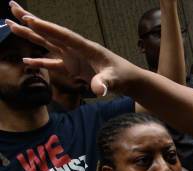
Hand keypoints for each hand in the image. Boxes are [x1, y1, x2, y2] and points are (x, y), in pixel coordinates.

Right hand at [7, 1, 139, 96]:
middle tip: (12, 7)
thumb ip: (104, 83)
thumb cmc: (123, 78)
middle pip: (50, 33)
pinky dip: (40, 62)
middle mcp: (77, 49)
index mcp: (86, 48)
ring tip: (10, 25)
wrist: (129, 81)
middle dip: (31, 22)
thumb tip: (97, 90)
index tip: (29, 19)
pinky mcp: (73, 67)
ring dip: (30, 35)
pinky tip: (26, 62)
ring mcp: (74, 57)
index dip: (47, 28)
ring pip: (47, 43)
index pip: (63, 36)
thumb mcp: (114, 81)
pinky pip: (53, 63)